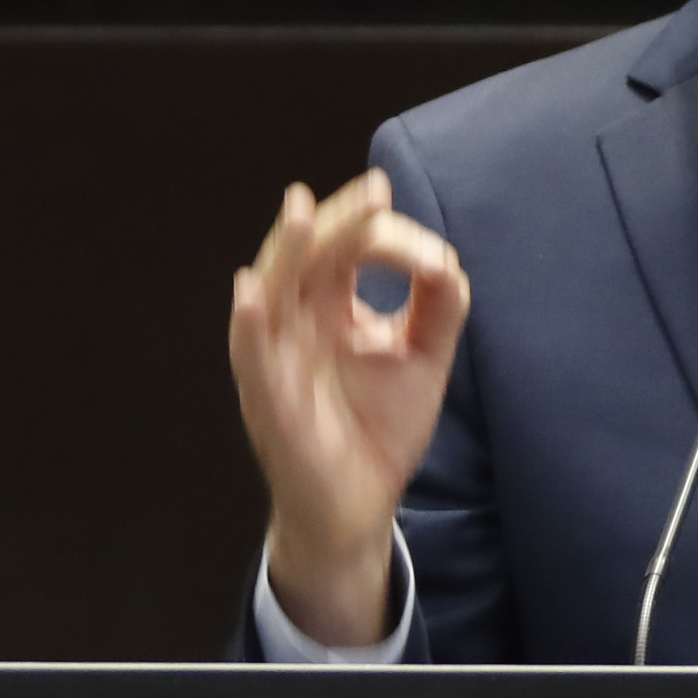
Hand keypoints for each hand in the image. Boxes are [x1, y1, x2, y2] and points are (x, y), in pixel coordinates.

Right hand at [229, 169, 469, 646]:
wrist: (362, 505)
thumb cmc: (381, 426)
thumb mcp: (422, 357)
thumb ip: (439, 307)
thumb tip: (448, 260)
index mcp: (333, 304)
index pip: (352, 248)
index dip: (389, 237)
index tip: (434, 261)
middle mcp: (300, 320)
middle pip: (312, 254)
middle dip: (341, 221)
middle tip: (375, 192)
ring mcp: (279, 356)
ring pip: (273, 290)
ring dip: (288, 250)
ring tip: (301, 208)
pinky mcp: (268, 399)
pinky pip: (250, 357)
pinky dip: (249, 323)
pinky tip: (252, 291)